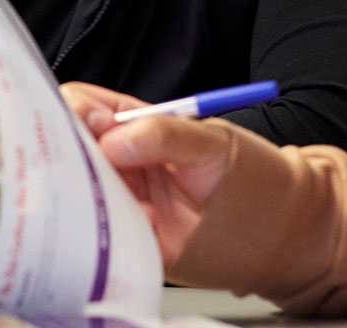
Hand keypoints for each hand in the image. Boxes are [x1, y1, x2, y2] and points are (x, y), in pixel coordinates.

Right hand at [60, 81, 237, 266]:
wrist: (284, 237)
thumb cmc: (254, 179)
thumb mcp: (213, 144)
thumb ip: (164, 135)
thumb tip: (110, 141)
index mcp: (135, 125)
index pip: (83, 105)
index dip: (75, 111)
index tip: (89, 125)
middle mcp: (120, 162)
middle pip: (66, 149)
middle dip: (61, 154)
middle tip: (83, 166)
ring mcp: (121, 202)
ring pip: (74, 191)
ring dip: (74, 193)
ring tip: (95, 198)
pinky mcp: (127, 242)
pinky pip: (95, 235)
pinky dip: (92, 230)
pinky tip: (107, 228)